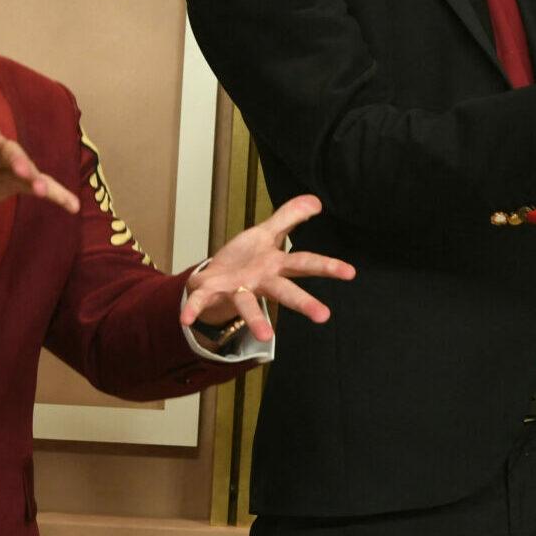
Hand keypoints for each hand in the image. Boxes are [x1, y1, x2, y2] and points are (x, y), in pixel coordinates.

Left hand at [182, 196, 352, 340]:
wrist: (212, 278)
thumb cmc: (244, 259)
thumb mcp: (266, 233)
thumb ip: (290, 217)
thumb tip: (316, 200)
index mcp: (275, 265)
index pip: (305, 263)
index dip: (328, 266)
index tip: (350, 273)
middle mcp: (260, 281)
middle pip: (284, 290)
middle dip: (303, 302)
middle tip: (324, 316)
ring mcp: (237, 290)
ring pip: (249, 304)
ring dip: (256, 318)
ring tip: (264, 335)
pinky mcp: (211, 292)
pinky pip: (201, 300)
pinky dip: (193, 308)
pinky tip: (185, 318)